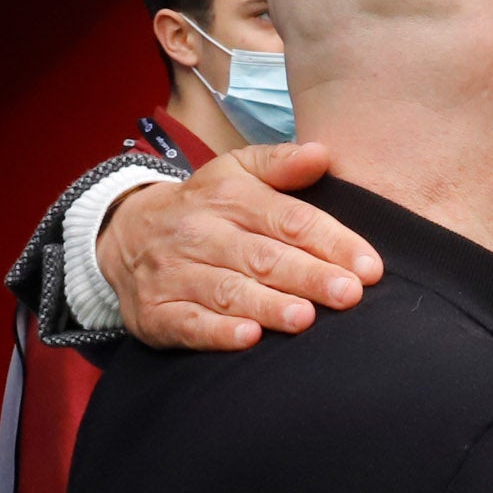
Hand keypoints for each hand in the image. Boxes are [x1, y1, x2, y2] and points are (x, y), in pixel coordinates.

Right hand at [94, 144, 385, 349]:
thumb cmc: (202, 207)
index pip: (288, 218)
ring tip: (305, 318)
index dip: (331, 242)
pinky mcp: (156, 311)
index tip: (369, 267)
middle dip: (308, 276)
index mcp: (228, 196)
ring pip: (227, 290)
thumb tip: (322, 154)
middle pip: (262, 256)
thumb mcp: (234, 172)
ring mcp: (175, 272)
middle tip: (348, 295)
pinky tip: (248, 339)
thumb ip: (280, 163)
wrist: (123, 235)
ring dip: (267, 305)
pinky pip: (188, 322)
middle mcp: (200, 232)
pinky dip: (217, 332)